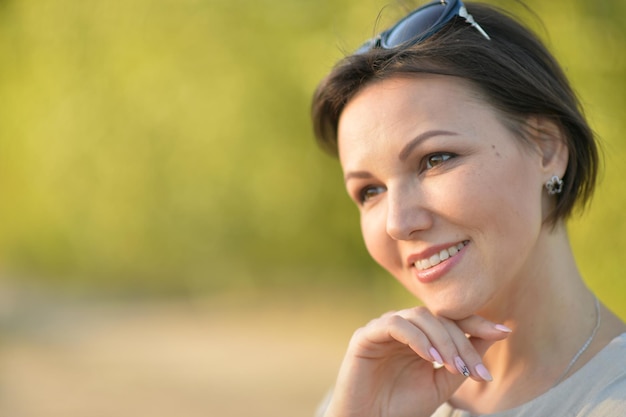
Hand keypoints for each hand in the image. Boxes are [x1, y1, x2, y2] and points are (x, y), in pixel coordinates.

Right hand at [322, 306, 510, 416]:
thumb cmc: (403, 407)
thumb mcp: (443, 383)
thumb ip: (464, 359)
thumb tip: (496, 334)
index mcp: (420, 335)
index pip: (450, 319)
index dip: (477, 322)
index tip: (504, 332)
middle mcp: (402, 326)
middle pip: (438, 318)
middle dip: (462, 342)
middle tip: (476, 370)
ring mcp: (383, 328)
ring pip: (419, 317)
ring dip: (443, 340)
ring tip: (454, 367)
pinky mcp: (366, 335)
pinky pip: (395, 325)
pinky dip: (417, 338)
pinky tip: (431, 358)